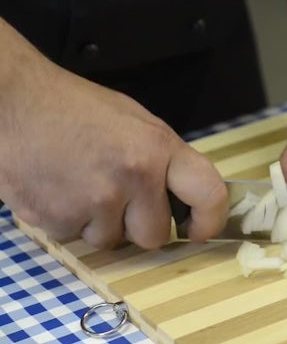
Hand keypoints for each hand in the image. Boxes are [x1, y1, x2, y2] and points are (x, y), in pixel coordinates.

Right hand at [0, 47, 226, 248]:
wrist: (13, 102)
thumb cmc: (74, 108)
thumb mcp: (134, 122)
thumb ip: (163, 159)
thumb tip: (184, 195)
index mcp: (158, 147)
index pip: (209, 193)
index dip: (209, 220)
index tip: (199, 230)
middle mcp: (134, 176)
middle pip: (154, 235)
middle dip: (138, 224)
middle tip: (117, 197)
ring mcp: (96, 200)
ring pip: (113, 241)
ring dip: (100, 223)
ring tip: (80, 185)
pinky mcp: (60, 218)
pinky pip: (76, 237)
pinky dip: (69, 221)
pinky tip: (59, 189)